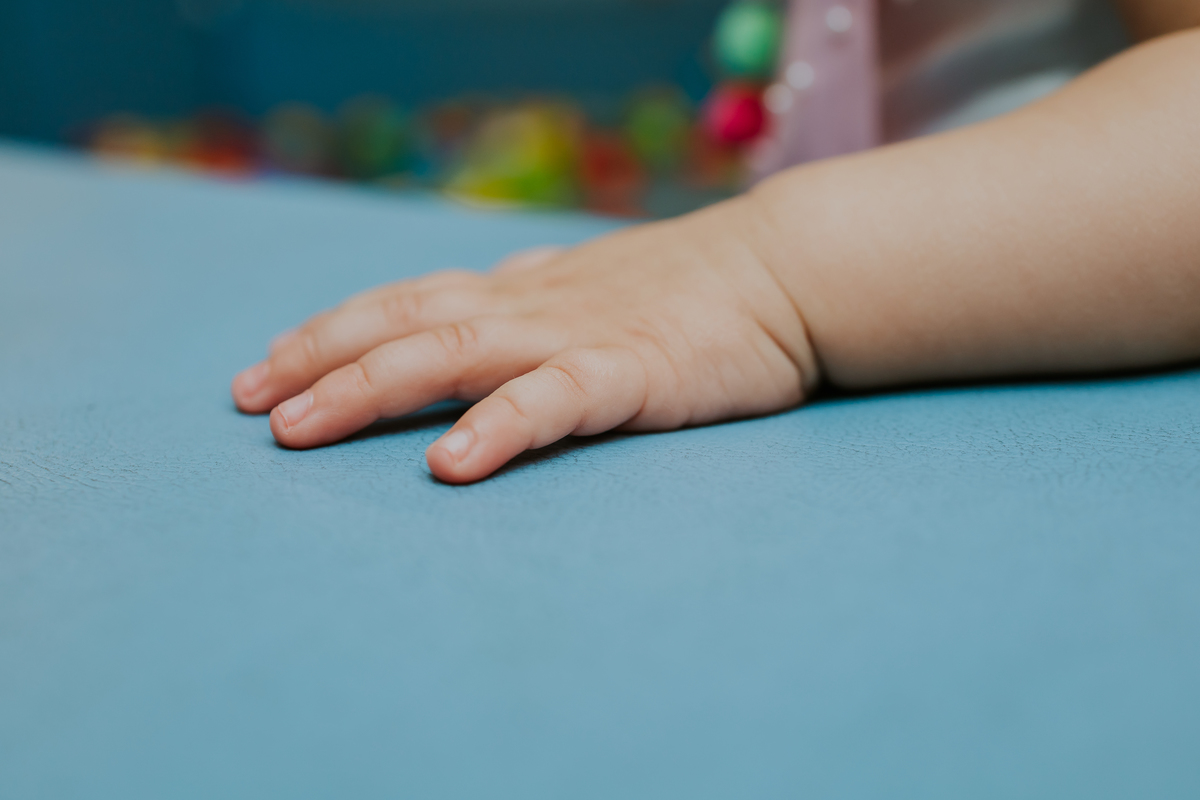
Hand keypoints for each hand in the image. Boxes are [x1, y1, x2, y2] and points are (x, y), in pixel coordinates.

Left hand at [231, 196, 817, 482]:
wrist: (783, 271)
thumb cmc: (690, 287)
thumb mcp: (591, 288)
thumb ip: (533, 297)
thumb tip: (484, 297)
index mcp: (517, 292)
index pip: (401, 302)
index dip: (327, 333)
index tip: (264, 370)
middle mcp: (527, 307)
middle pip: (400, 325)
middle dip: (317, 362)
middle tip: (249, 406)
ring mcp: (574, 336)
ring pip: (451, 354)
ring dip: (368, 388)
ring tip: (301, 429)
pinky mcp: (630, 371)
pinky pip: (553, 401)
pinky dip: (497, 428)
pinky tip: (451, 463)